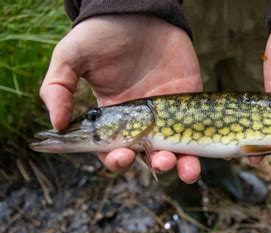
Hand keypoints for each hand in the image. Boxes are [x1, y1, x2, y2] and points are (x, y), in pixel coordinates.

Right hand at [40, 15, 202, 182]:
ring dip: (182, 165)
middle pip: (150, 155)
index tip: (122, 156)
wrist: (137, 9)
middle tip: (160, 162)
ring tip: (184, 167)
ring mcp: (168, 111)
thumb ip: (58, 88)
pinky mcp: (189, 98)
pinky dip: (202, 145)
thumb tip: (56, 124)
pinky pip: (197, 127)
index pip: (115, 149)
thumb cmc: (101, 33)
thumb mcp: (71, 57)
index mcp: (113, 116)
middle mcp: (142, 120)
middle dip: (156, 165)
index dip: (117, 159)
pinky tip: (201, 154)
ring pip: (177, 149)